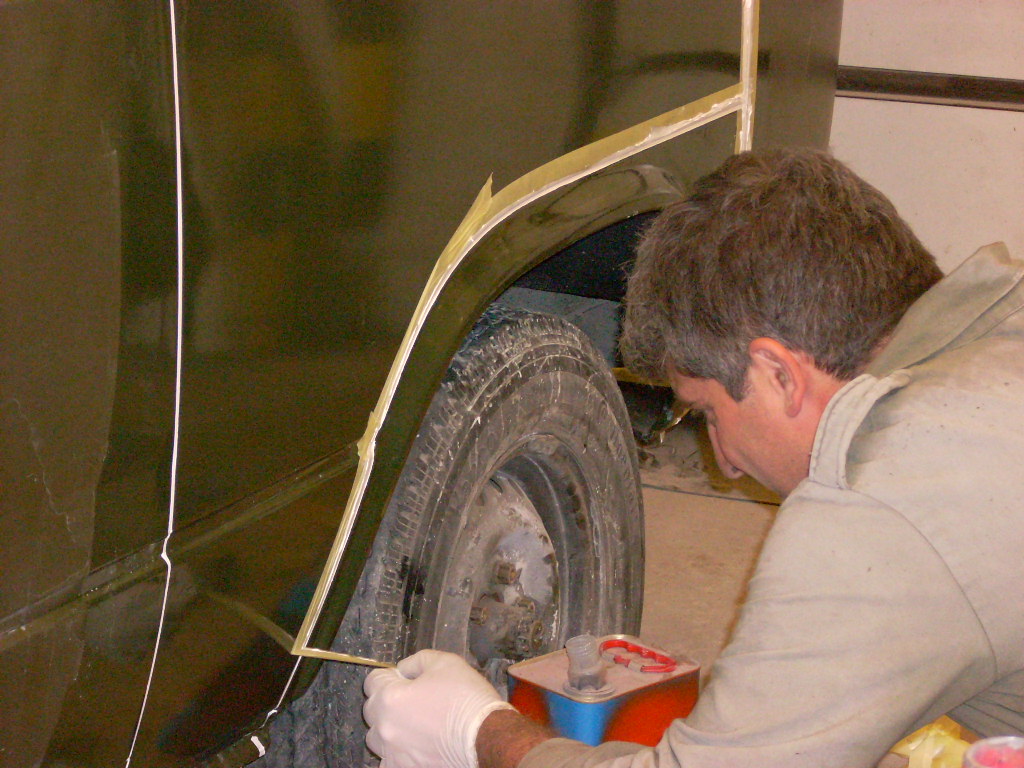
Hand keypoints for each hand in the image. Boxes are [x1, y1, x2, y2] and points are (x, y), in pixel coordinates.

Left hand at [363, 649, 514, 767]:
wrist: (487, 737)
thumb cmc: (466, 698)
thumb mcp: (445, 662)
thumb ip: (416, 661)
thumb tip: (404, 669)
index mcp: (389, 699)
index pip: (372, 680)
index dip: (391, 675)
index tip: (407, 679)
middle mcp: (384, 729)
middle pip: (372, 709)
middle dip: (389, 701)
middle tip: (415, 701)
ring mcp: (392, 754)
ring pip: (378, 738)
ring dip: (391, 729)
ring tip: (416, 726)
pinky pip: (388, 761)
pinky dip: (398, 754)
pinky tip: (416, 746)